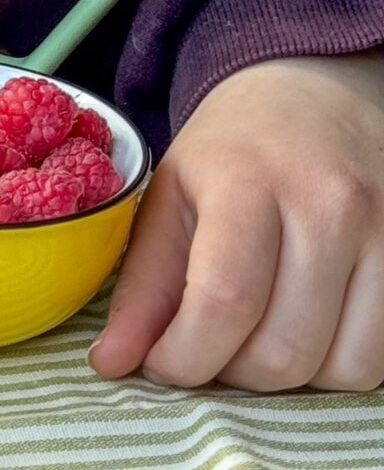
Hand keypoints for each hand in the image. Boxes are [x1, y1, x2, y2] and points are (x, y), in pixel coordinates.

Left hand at [90, 53, 383, 391]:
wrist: (316, 92)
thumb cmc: (235, 150)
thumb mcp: (172, 196)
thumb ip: (143, 286)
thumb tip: (112, 363)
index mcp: (248, 179)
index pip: (225, 300)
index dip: (187, 357)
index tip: (164, 364)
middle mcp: (328, 203)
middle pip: (283, 350)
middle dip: (233, 372)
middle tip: (212, 344)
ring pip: (342, 368)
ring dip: (291, 377)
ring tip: (261, 332)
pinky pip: (382, 358)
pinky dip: (338, 365)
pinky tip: (308, 327)